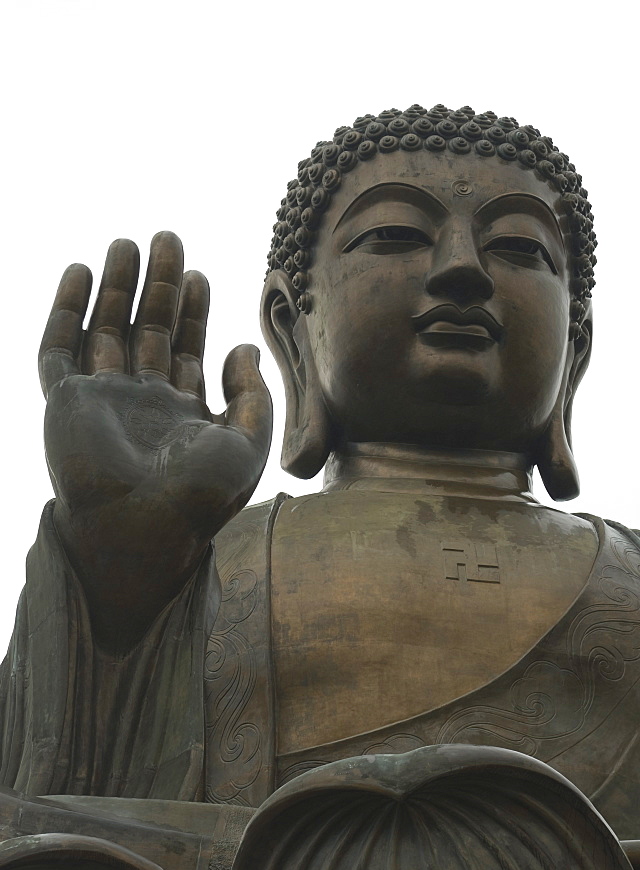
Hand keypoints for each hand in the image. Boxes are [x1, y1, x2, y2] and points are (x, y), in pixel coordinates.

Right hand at [39, 232, 271, 650]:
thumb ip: (252, 395)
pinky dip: (67, 309)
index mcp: (183, 414)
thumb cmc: (202, 499)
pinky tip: (80, 271)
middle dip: (158, 286)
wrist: (144, 531)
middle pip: (148, 330)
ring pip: (106, 329)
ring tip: (128, 243)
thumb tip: (245, 346)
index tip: (200, 275)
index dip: (193, 311)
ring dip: (116, 287)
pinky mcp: (65, 402)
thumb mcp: (248, 444)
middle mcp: (141, 402)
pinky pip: (59, 347)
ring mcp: (102, 400)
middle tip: (168, 238)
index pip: (186, 349)